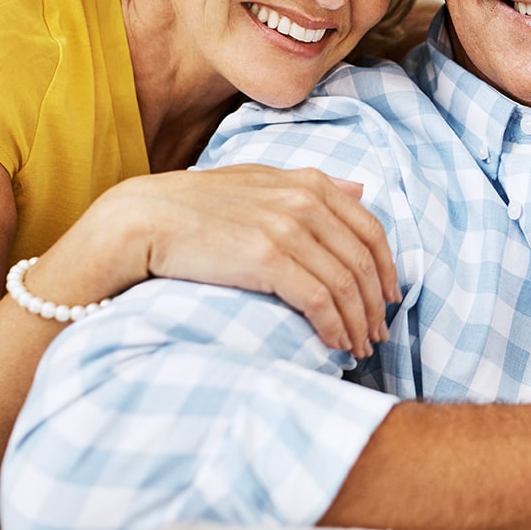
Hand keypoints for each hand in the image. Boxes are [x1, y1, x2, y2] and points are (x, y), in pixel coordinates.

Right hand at [86, 164, 398, 357]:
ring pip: (345, 285)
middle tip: (376, 334)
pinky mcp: (267, 259)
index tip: (388, 299)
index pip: (370, 230)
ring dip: (358, 323)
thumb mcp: (258, 180)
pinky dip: (334, 327)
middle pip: (363, 262)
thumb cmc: (196, 206)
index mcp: (309, 182)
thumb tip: (360, 187)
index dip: (386, 269)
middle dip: (375, 305)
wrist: (142, 220)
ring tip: (359, 348)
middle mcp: (305, 201)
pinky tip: (335, 345)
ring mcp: (287, 228)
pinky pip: (318, 300)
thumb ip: (311, 184)